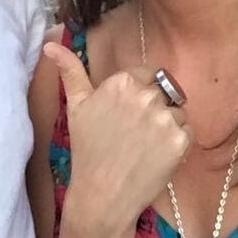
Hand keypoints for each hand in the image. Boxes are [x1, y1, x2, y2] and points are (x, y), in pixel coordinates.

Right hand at [43, 42, 191, 237]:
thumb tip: (50, 43)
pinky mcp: (180, 140)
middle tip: (134, 134)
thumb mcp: (76, 105)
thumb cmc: (87, 149)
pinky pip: (187, 132)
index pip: (148, 74)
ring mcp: (164, 117)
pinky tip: (156, 157)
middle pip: (164, 91)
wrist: (101, 194)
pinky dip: (176, 144)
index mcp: (122, 81)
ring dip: (167, 126)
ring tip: (144, 147)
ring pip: (177, 111)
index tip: (128, 115)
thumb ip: (69, 70)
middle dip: (153, 109)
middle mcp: (146, 95)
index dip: (140, 94)